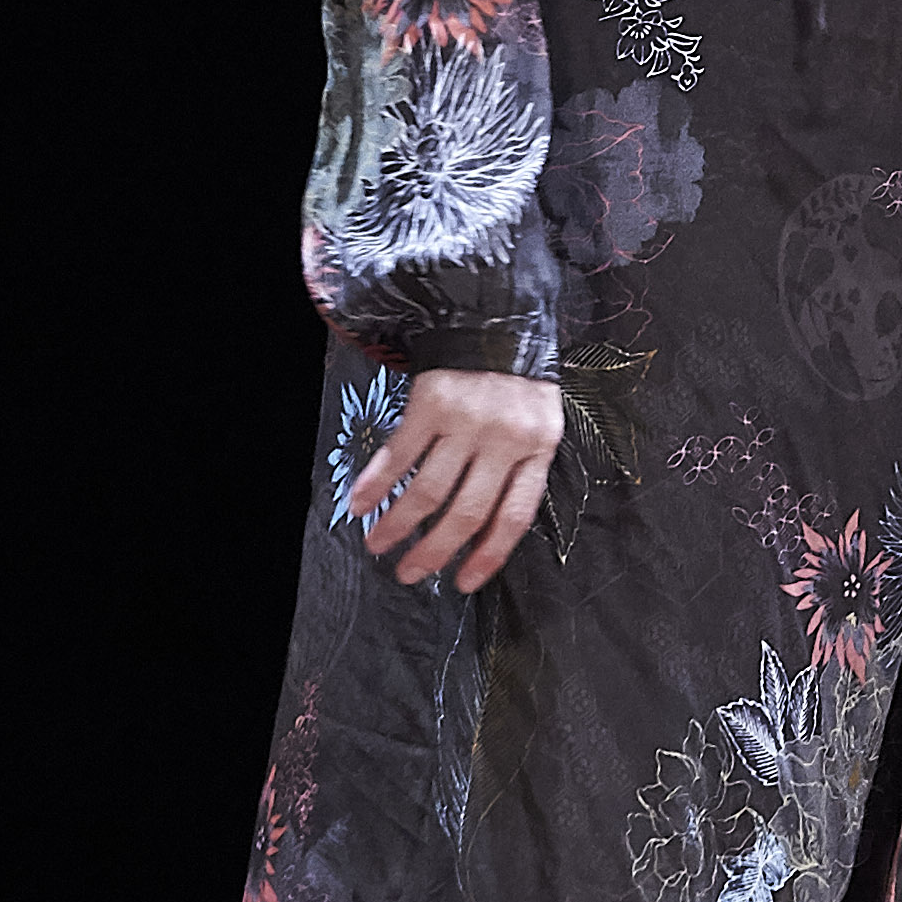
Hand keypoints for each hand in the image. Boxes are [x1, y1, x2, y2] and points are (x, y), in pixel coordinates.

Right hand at [350, 368, 564, 591]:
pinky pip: (399, 454)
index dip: (489, 555)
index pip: (515, 515)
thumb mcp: (542, 423)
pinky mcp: (431, 402)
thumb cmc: (520, 383)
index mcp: (539, 447)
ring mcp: (467, 420)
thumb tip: (488, 532)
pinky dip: (376, 484)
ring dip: (397, 525)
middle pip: (466, 511)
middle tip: (411, 574)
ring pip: (428, 490)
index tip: (465, 582)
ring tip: (379, 545)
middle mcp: (504, 438)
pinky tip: (359, 505)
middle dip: (434, 552)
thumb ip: (522, 471)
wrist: (500, 320)